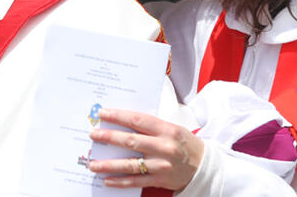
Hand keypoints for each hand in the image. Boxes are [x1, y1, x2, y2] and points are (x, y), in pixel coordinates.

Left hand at [87, 108, 203, 190]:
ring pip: (130, 164)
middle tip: (93, 134)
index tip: (103, 113)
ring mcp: (161, 165)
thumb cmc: (184, 143)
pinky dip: (120, 181)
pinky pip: (135, 182)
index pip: (138, 120)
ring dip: (109, 164)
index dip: (119, 116)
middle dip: (109, 137)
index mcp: (167, 130)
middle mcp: (163, 147)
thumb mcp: (172, 128)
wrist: (203, 166)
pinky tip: (106, 180)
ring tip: (92, 163)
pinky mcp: (159, 180)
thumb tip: (124, 121)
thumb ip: (151, 126)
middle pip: (130, 141)